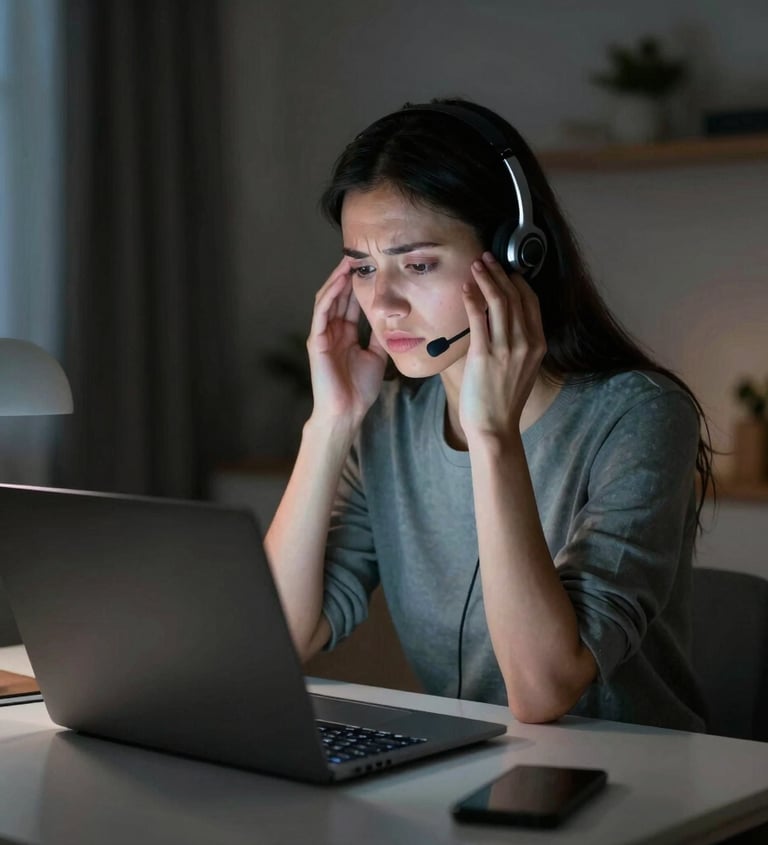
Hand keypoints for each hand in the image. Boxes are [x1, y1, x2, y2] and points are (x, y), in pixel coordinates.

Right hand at [306, 258, 387, 425]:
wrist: (348, 411)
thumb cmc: (360, 389)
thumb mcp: (377, 355)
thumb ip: (379, 336)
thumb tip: (391, 317)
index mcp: (345, 334)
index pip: (350, 302)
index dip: (359, 285)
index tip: (372, 267)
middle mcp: (332, 331)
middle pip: (339, 296)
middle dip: (347, 275)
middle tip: (359, 254)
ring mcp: (322, 335)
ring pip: (327, 299)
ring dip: (337, 279)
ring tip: (347, 261)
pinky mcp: (316, 341)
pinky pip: (321, 312)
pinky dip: (330, 295)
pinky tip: (339, 281)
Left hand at [458, 251, 545, 440]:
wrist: (495, 427)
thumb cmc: (503, 400)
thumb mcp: (522, 369)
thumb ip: (519, 344)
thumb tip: (504, 320)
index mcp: (538, 345)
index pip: (531, 302)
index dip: (517, 281)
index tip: (505, 269)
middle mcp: (526, 344)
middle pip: (514, 297)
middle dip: (499, 273)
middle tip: (486, 259)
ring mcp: (506, 349)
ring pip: (498, 302)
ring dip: (486, 279)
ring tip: (476, 266)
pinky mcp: (484, 355)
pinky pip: (478, 318)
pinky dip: (472, 299)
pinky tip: (466, 288)